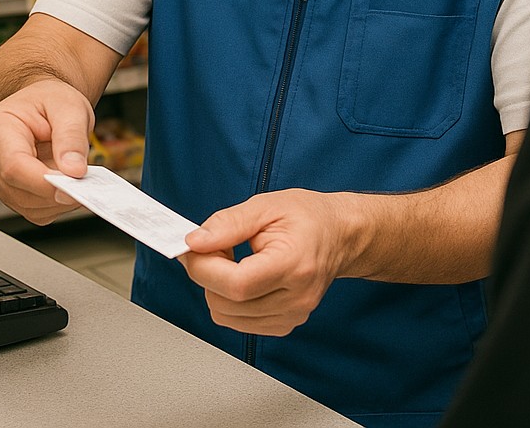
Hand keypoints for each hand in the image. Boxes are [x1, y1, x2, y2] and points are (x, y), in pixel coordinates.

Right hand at [0, 78, 94, 224]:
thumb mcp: (70, 107)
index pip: (14, 166)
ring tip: (77, 175)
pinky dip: (56, 204)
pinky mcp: (9, 194)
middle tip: (87, 180)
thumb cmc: (50, 101)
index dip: (45, 182)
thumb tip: (74, 171)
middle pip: (20, 192)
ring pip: (28, 207)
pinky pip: (34, 212)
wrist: (43, 103)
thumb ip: (72, 137)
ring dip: (59, 200)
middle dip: (58, 192)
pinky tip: (67, 183)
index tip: (74, 184)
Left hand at [179, 189, 351, 335]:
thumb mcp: (266, 206)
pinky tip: (240, 275)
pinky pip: (239, 322)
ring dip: (216, 288)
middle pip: (228, 304)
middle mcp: (296, 298)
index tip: (191, 248)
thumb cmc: (308, 217)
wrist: (339, 235)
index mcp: (294, 264)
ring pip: (228, 317)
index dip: (204, 268)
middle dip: (206, 274)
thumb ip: (228, 224)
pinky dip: (229, 300)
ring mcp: (292, 315)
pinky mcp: (285, 324)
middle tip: (211, 246)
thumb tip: (195, 241)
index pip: (238, 284)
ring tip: (230, 259)